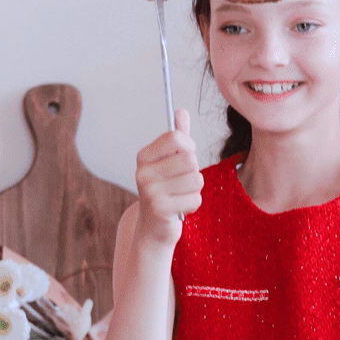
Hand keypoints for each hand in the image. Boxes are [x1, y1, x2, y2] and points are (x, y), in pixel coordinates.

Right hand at [133, 109, 202, 247]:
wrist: (153, 227)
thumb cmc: (165, 189)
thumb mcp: (168, 162)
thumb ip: (176, 138)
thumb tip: (181, 111)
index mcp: (144, 156)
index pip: (176, 137)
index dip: (189, 147)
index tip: (185, 157)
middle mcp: (143, 172)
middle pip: (190, 159)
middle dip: (193, 171)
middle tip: (182, 182)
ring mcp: (150, 191)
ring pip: (196, 179)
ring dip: (195, 189)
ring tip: (180, 195)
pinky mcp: (161, 209)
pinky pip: (195, 199)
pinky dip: (192, 205)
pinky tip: (179, 208)